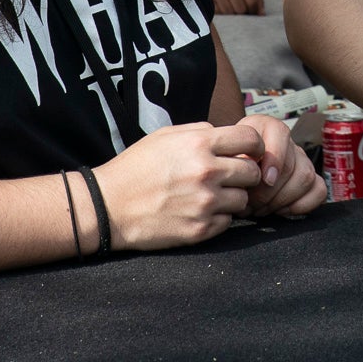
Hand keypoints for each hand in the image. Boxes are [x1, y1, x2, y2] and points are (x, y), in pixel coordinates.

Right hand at [95, 121, 264, 248]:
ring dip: (232, 198)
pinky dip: (219, 218)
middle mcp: (206, 172)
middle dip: (244, 174)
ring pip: (243, 200)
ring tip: (209, 196)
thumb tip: (227, 135)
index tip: (248, 153)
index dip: (254, 146)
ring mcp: (204, 203)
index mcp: (199, 144)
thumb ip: (200, 131)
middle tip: (228, 178)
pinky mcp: (200, 229)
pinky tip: (199, 212)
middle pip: (252, 172)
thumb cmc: (136, 168)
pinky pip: (227, 222)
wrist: (108, 207)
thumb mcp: (165, 136)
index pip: (251, 139)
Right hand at [208, 0, 264, 15]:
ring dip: (232, 14)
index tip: (254, 15)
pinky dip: (223, 14)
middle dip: (243, 14)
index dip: (255, 11)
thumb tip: (262, 14)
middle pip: (241, 9)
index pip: (252, 1)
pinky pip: (219, 13)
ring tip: (232, 9)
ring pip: (230, 13)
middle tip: (242, 12)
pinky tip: (223, 7)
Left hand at [231, 115, 327, 218]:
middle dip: (270, 192)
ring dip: (282, 200)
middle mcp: (286, 141)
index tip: (265, 179)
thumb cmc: (224, 165)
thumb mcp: (223, 156)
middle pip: (292, 165)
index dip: (276, 159)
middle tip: (250, 204)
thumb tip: (252, 173)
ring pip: (306, 178)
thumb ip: (234, 159)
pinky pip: (319, 190)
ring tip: (261, 209)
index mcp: (265, 126)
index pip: (281, 135)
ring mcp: (301, 160)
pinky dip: (301, 205)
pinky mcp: (310, 180)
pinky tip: (280, 209)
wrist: (227, 175)